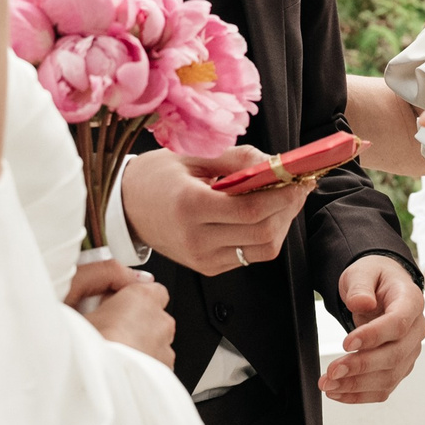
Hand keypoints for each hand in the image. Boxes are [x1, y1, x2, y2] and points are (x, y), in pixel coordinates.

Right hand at [72, 259, 177, 371]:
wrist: (96, 385)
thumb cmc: (84, 347)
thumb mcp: (75, 295)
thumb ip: (99, 275)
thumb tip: (117, 276)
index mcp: (144, 298)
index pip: (151, 287)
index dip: (131, 296)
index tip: (114, 304)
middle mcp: (161, 323)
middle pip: (153, 315)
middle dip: (135, 320)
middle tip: (108, 329)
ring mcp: (165, 350)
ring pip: (155, 341)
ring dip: (138, 343)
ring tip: (112, 352)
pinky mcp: (164, 373)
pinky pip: (155, 363)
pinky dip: (141, 364)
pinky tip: (120, 368)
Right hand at [121, 146, 313, 278]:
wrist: (124, 208)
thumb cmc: (156, 178)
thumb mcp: (192, 157)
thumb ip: (238, 159)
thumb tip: (276, 162)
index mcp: (190, 206)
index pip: (251, 209)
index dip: (283, 196)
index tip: (300, 180)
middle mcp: (196, 238)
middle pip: (263, 233)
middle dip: (288, 209)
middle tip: (297, 187)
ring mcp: (202, 258)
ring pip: (262, 249)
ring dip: (281, 224)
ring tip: (283, 200)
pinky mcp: (208, 267)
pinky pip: (249, 256)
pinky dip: (264, 235)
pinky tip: (263, 215)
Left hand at [322, 256, 424, 403]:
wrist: (381, 289)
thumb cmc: (374, 279)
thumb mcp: (362, 272)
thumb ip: (360, 286)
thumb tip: (361, 303)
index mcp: (411, 302)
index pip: (398, 324)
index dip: (374, 336)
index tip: (346, 343)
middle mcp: (416, 329)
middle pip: (395, 355)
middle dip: (361, 366)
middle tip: (332, 371)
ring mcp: (410, 351)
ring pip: (390, 376)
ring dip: (357, 385)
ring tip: (328, 385)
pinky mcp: (400, 367)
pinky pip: (384, 387)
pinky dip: (360, 395)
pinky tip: (338, 392)